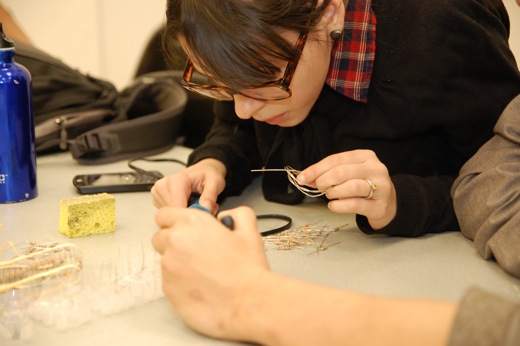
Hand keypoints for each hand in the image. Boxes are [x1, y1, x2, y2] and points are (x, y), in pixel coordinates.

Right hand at [150, 158, 225, 211]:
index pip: (177, 207)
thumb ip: (210, 196)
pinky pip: (168, 212)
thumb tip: (204, 209)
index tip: (201, 216)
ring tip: (195, 204)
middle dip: (188, 213)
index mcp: (177, 180)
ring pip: (170, 214)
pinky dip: (178, 211)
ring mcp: (158, 192)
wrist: (201, 170)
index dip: (190, 215)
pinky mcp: (157, 198)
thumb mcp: (215, 182)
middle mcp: (163, 185)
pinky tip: (187, 204)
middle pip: (173, 212)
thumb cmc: (207, 175)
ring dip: (184, 213)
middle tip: (202, 207)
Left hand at [152, 206, 268, 338]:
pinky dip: (180, 283)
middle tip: (195, 252)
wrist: (246, 302)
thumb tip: (227, 218)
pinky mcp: (167, 289)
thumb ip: (237, 215)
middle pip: (160, 238)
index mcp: (191, 222)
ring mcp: (168, 267)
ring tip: (203, 273)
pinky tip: (201, 287)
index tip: (185, 230)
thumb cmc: (247, 269)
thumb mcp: (249, 231)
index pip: (164, 215)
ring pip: (165, 261)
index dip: (174, 222)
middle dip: (173, 242)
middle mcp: (174, 242)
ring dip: (178, 264)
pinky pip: (169, 281)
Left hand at [297, 150, 396, 229]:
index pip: (336, 159)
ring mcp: (380, 187)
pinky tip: (333, 206)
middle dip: (324, 180)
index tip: (302, 178)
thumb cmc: (364, 186)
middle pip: (342, 171)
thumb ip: (328, 173)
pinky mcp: (379, 206)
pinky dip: (339, 206)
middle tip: (319, 188)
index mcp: (365, 156)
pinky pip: (355, 204)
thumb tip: (305, 177)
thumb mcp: (349, 174)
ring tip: (330, 195)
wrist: (389, 204)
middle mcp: (375, 168)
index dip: (316, 169)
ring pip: (350, 186)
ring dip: (333, 192)